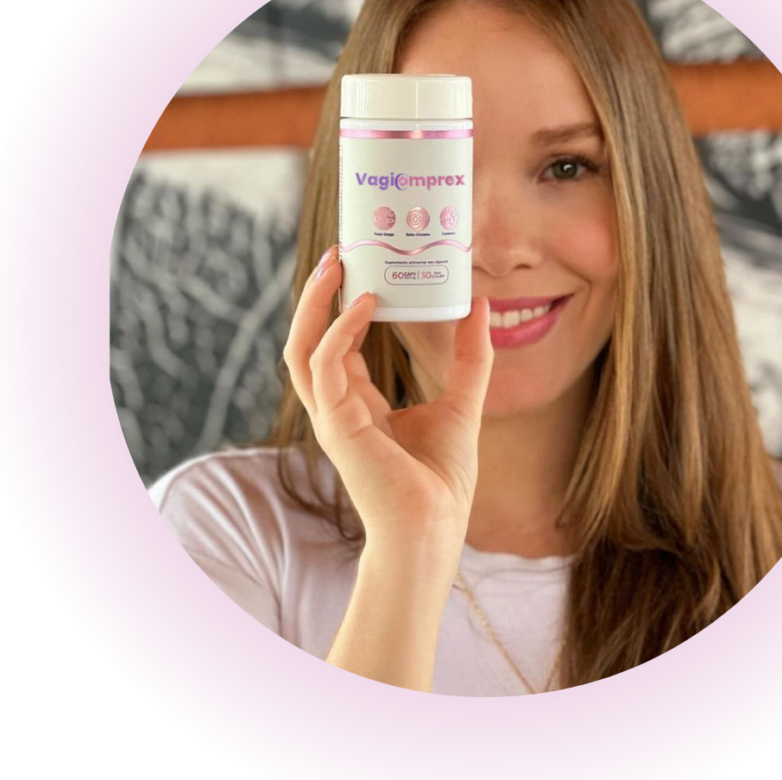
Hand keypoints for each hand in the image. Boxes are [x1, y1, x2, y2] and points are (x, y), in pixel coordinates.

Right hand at [283, 245, 493, 553]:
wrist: (434, 529)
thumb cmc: (441, 481)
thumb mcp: (463, 402)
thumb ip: (470, 356)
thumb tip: (479, 303)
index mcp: (357, 404)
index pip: (335, 344)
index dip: (341, 305)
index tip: (358, 265)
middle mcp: (336, 408)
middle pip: (306, 340)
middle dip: (317, 295)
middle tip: (339, 252)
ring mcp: (331, 417)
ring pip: (301, 347)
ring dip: (316, 303)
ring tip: (339, 264)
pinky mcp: (337, 425)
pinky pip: (325, 365)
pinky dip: (340, 330)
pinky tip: (365, 304)